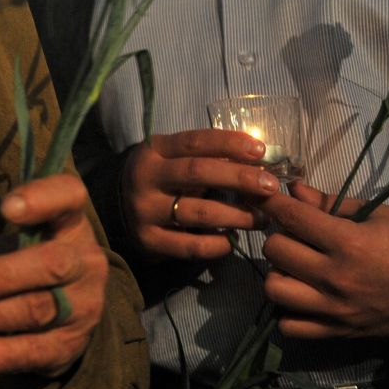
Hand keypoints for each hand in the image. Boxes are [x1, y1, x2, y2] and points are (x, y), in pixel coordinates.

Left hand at [0, 174, 108, 376]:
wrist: (68, 312)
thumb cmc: (29, 261)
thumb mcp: (15, 243)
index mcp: (70, 224)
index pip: (68, 198)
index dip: (41, 199)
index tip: (7, 208)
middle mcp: (85, 262)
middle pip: (52, 264)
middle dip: (6, 274)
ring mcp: (84, 306)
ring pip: (38, 309)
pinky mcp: (70, 345)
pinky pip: (36, 350)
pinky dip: (3, 354)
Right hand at [121, 129, 279, 260]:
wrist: (117, 211)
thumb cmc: (161, 181)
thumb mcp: (174, 160)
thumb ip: (208, 157)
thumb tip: (258, 160)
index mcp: (153, 151)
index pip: (194, 142)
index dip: (229, 143)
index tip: (260, 150)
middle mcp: (144, 178)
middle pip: (197, 172)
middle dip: (240, 178)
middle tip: (271, 187)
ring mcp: (144, 211)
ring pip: (200, 212)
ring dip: (239, 216)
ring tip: (262, 219)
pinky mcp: (148, 241)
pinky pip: (192, 246)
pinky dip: (219, 244)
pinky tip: (231, 240)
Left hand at [261, 183, 388, 338]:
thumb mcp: (381, 216)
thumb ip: (332, 203)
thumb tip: (294, 189)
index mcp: (349, 243)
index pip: (291, 217)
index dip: (272, 202)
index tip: (267, 196)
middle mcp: (336, 278)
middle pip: (275, 251)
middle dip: (278, 234)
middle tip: (292, 233)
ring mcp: (336, 309)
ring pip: (275, 290)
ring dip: (278, 272)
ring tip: (295, 265)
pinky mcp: (340, 332)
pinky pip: (292, 327)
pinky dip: (287, 311)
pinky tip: (301, 296)